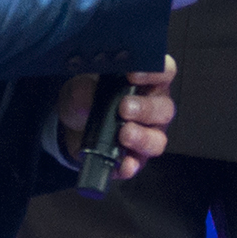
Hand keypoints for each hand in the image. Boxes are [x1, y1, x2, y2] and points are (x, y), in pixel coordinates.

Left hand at [56, 57, 176, 179]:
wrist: (72, 129)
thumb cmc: (87, 100)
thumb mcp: (79, 88)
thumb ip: (83, 88)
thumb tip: (87, 92)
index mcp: (147, 83)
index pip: (164, 73)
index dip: (156, 73)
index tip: (133, 75)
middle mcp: (153, 108)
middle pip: (165, 109)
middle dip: (146, 109)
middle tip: (125, 108)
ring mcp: (147, 135)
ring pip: (158, 139)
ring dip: (143, 137)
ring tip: (124, 134)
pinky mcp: (135, 158)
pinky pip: (139, 163)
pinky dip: (131, 164)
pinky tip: (122, 163)